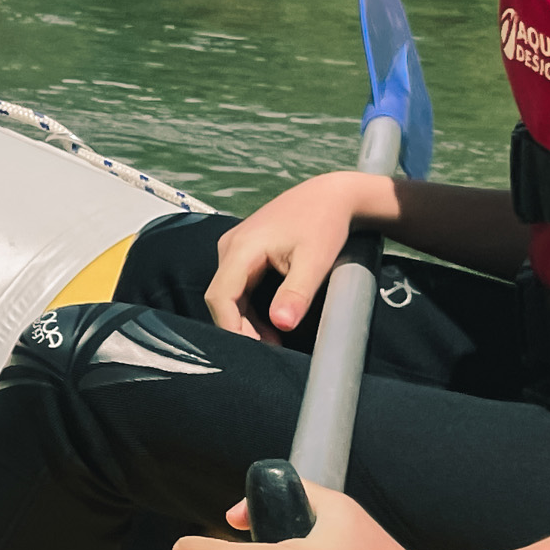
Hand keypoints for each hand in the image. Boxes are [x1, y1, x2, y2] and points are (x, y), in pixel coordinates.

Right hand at [205, 172, 389, 343]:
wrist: (330, 196)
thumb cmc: (323, 223)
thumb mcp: (315, 261)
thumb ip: (296, 293)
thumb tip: (280, 325)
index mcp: (241, 248)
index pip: (219, 296)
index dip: (231, 327)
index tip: (252, 353)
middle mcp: (230, 247)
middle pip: (222, 298)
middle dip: (241, 329)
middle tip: (270, 353)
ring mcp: (235, 249)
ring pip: (230, 295)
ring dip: (247, 321)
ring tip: (274, 343)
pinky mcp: (244, 252)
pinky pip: (238, 287)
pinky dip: (252, 309)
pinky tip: (273, 324)